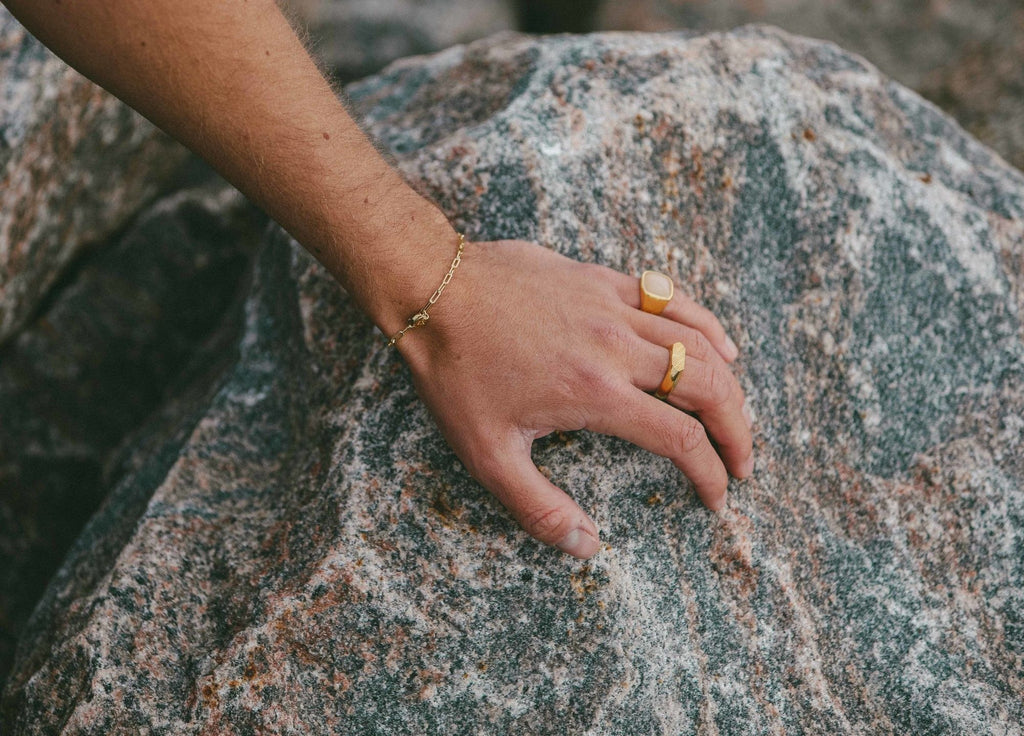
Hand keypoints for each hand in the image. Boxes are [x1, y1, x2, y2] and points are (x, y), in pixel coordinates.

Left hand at [397, 239, 753, 558]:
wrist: (433, 290)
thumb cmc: (456, 374)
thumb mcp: (487, 455)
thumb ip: (539, 506)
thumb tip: (586, 547)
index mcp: (595, 393)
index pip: (679, 438)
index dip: (710, 473)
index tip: (717, 496)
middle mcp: (617, 347)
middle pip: (707, 387)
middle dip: (737, 430)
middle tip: (744, 462)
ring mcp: (613, 307)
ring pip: (699, 342)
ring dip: (729, 382)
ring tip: (739, 415)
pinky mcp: (602, 280)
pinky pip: (672, 298)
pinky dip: (706, 323)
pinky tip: (721, 344)